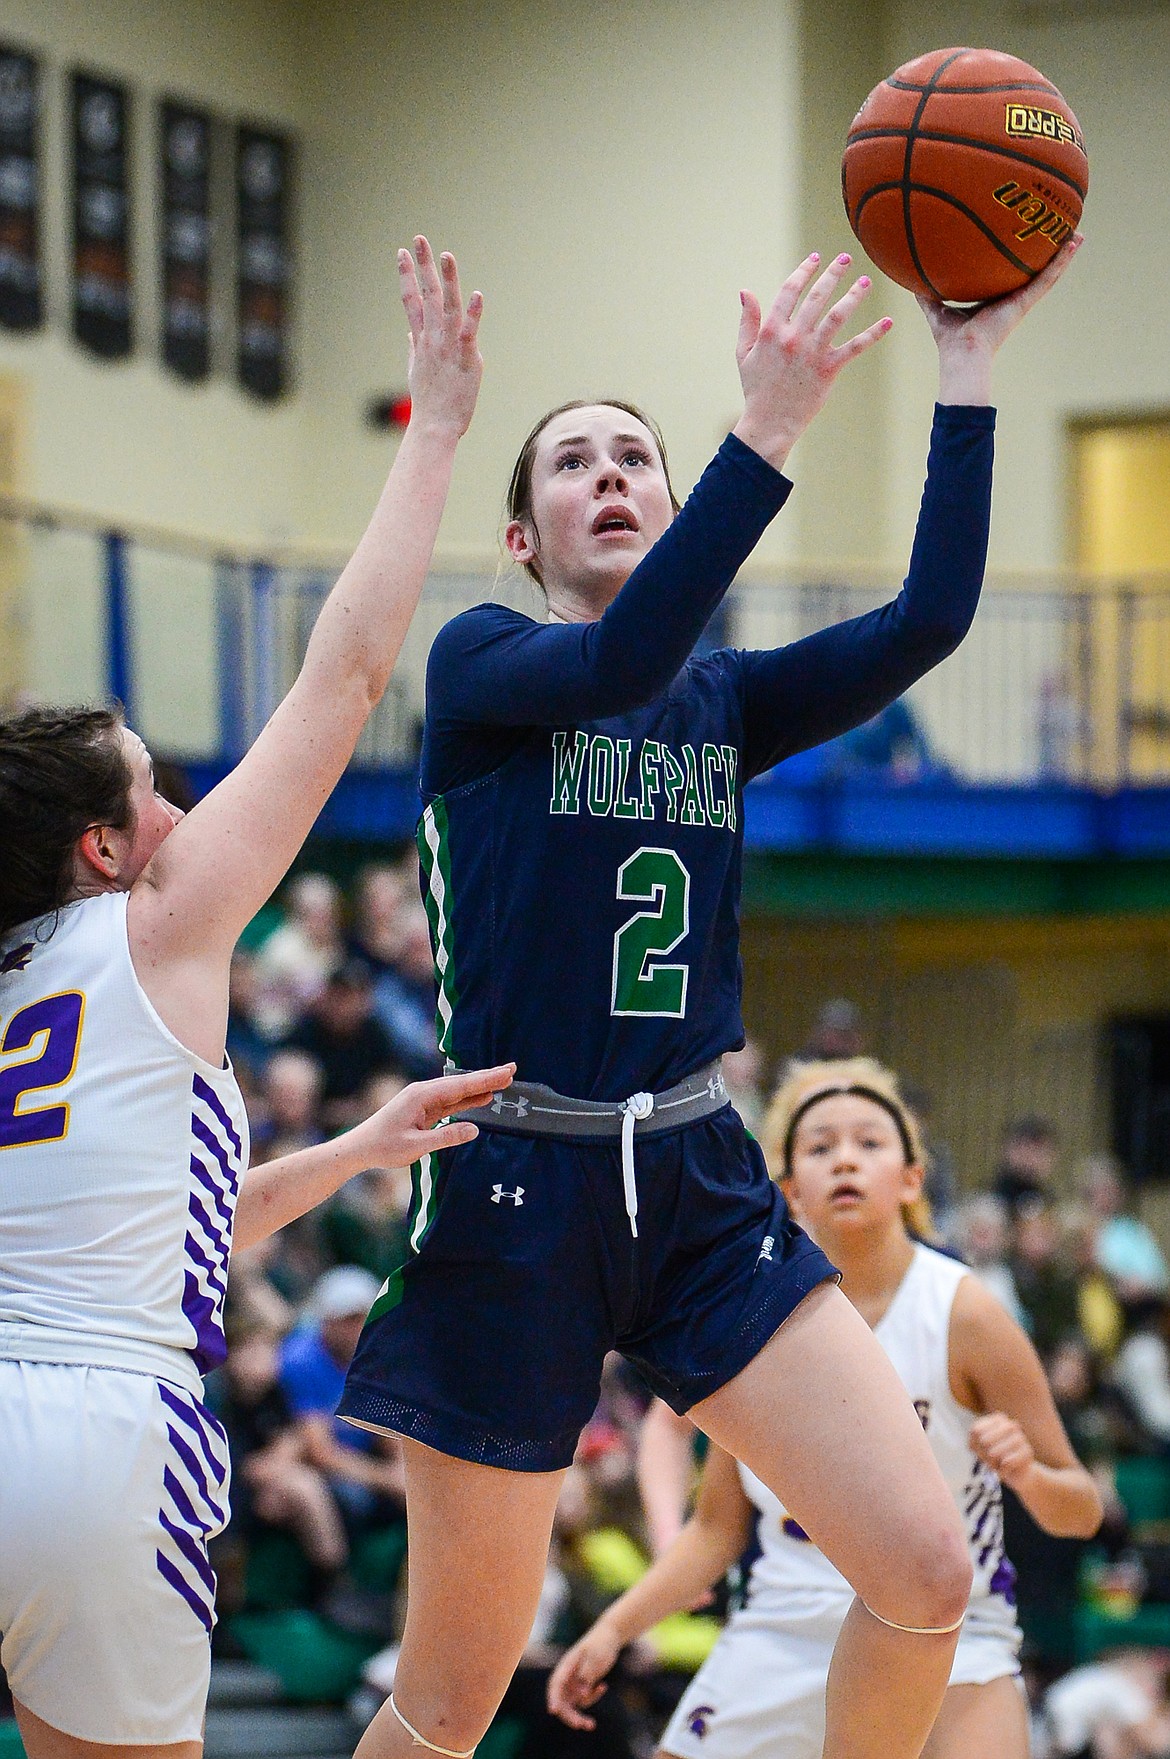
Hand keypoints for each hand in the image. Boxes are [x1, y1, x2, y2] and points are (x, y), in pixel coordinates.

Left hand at [347, 1062, 515, 1168]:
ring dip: (480, 1087)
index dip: (485, 1080)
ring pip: (458, 1092)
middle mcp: (424, 1093)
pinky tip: (482, 1097)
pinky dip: (468, 1099)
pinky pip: (451, 1102)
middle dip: (487, 1077)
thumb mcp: (415, 1146)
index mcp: (421, 1096)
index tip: (506, 1073)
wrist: (360, 1148)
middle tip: (512, 1070)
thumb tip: (474, 1129)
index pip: (460, 1086)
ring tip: (503, 1081)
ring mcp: (424, 1100)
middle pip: (461, 1084)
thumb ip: (445, 1137)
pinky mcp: (424, 1110)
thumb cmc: (383, 1147)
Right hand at [399, 236, 483, 437]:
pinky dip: (473, 314)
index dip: (406, 275)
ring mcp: (448, 348)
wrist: (434, 427)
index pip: (411, 301)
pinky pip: (469, 333)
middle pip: (426, 295)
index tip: (401, 253)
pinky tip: (478, 295)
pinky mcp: (466, 359)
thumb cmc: (429, 402)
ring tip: (446, 255)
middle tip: (419, 239)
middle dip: (422, 266)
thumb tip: (410, 332)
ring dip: (447, 280)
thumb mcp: (417, 370)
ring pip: (447, 307)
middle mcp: (432, 339)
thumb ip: (414, 347)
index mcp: (422, 340)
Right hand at [547, 1622, 623, 1729]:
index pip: (556, 1685)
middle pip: (563, 1701)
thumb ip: (587, 1676)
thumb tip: (581, 1696)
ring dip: (580, 1715)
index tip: (553, 1711)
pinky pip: (585, 1699)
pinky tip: (603, 1686)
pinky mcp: (583, 1686)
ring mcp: (574, 1682)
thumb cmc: (600, 1645)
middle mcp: (567, 1677)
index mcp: (566, 1666)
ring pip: (572, 1705)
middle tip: (581, 1726)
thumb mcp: (595, 1658)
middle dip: (570, 1715)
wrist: (609, 1638)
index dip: (553, 1698)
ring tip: (592, 1725)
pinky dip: (593, 1696)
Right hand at [731, 252, 891, 469]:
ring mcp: (812, 353)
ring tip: (866, 281)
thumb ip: (747, 321)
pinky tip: (888, 322)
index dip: (804, 271)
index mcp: (772, 330)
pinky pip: (854, 347)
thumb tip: (745, 291)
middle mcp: (793, 337)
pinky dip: (873, 334)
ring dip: (854, 296)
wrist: (769, 423)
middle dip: (833, 274)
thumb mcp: (743, 353)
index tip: (815, 258)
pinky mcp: (829, 369)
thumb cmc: (756, 389)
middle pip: (816, 297)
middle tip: (846, 258)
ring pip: (837, 316)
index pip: (790, 291)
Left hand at [918, 233, 1082, 403]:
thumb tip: (912, 275)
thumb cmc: (950, 339)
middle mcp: (1012, 298)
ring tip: (1078, 233)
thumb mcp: (937, 308)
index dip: (1018, 258)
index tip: (1027, 241)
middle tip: (1060, 231)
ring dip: (1063, 253)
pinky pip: (1048, 277)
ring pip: (1048, 272)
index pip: (1010, 274)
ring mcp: (1022, 300)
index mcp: (995, 298)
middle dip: (1046, 252)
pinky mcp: (1026, 301)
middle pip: (1033, 270)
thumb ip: (927, 293)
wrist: (962, 354)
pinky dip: (1062, 261)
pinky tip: (1074, 243)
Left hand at [969, 1411, 1036, 1490]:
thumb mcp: (978, 1447)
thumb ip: (974, 1443)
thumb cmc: (995, 1457)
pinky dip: (1002, 1470)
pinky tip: (1007, 1470)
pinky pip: (1006, 1463)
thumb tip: (983, 1448)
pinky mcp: (1027, 1452)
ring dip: (992, 1464)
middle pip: (984, 1441)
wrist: (1018, 1473)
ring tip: (998, 1464)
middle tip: (990, 1460)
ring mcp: (1021, 1438)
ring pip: (994, 1453)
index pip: (976, 1431)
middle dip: (984, 1455)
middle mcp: (1011, 1425)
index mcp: (998, 1419)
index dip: (975, 1445)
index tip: (982, 1449)